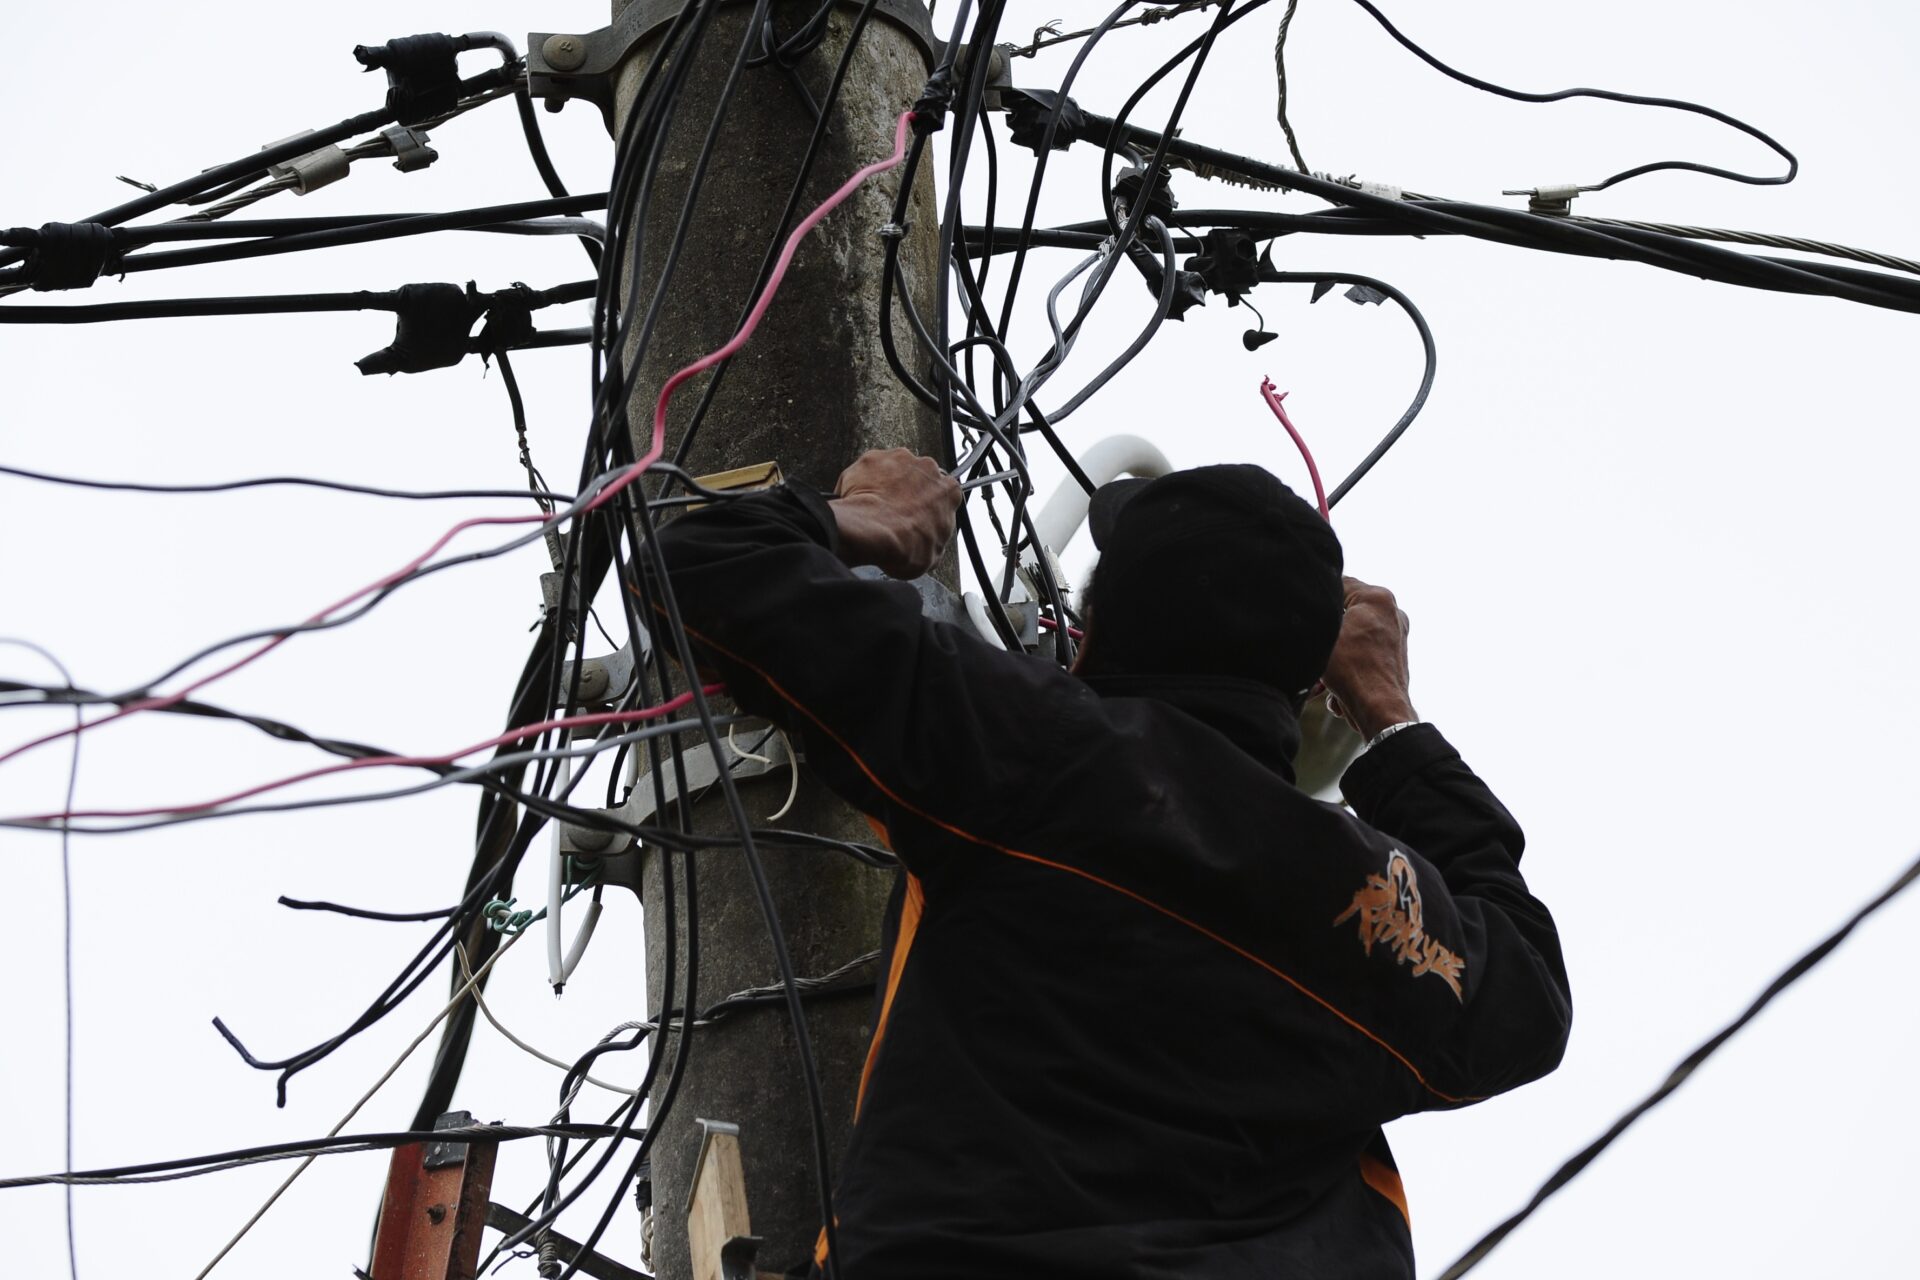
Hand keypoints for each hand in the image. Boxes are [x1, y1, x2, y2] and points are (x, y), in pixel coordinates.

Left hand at [828, 448, 960, 578]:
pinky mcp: (873, 458)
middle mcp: (928, 468)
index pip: (943, 494)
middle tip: (893, 513)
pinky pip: (866, 469)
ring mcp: (900, 459)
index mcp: (948, 492)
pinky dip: (859, 482)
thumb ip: (935, 540)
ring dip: (884, 484)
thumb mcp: (932, 557)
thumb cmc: (903, 545)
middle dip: (907, 491)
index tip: (918, 516)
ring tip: (872, 508)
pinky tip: (856, 501)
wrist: (873, 534)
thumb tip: (927, 544)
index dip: (929, 506)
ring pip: (893, 469)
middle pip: (919, 477)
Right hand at [1320, 576, 1416, 740]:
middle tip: (1312, 652)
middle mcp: (1393, 613)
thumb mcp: (1323, 632)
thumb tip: (1306, 603)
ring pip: (1353, 638)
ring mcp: (1397, 636)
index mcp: (1378, 597)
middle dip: (1326, 636)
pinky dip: (1348, 668)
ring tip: (1322, 679)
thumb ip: (1314, 611)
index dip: (1318, 600)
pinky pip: (1363, 655)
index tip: (1306, 617)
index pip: (1339, 584)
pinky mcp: (1395, 658)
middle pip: (1346, 614)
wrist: (1380, 711)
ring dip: (1333, 657)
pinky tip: (1337, 689)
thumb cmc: (1352, 671)